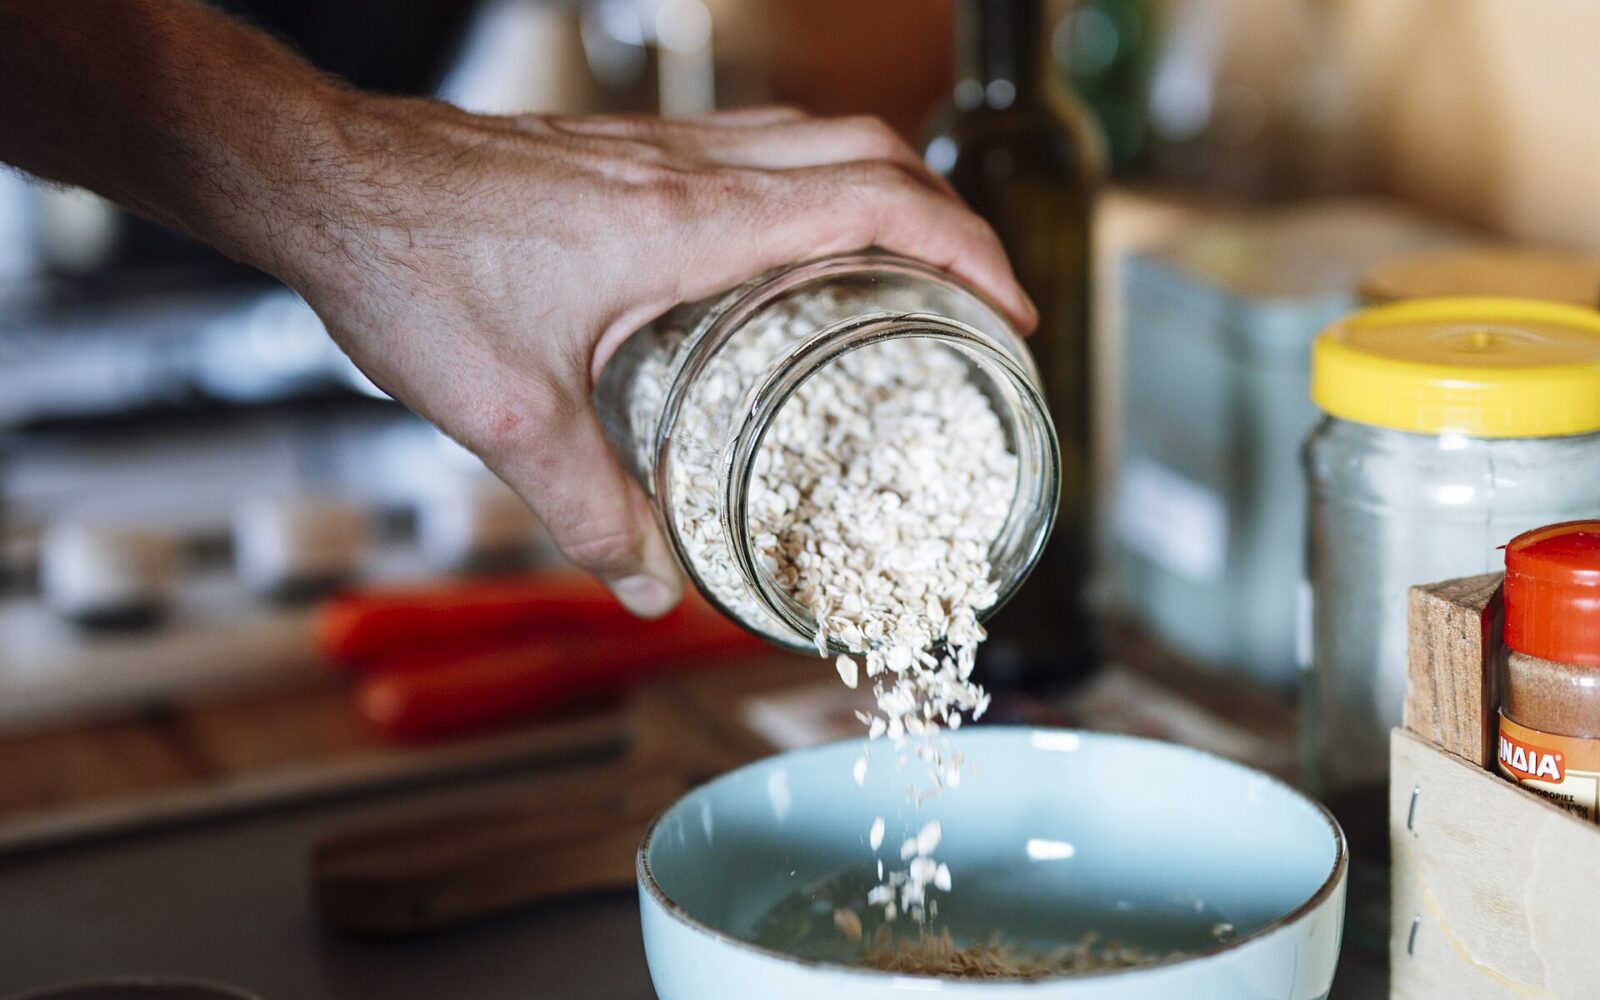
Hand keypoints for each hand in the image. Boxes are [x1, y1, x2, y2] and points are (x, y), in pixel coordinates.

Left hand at [271, 99, 1034, 617]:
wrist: (325, 178)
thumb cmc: (409, 267)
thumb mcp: (507, 411)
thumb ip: (587, 505)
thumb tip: (650, 582)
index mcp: (686, 222)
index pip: (873, 201)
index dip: (964, 249)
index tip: (1007, 307)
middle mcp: (686, 167)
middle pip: (868, 149)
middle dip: (950, 213)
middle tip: (976, 292)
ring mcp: (654, 148)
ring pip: (814, 136)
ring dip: (883, 189)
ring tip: (906, 271)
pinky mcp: (620, 150)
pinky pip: (753, 146)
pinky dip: (809, 186)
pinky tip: (786, 255)